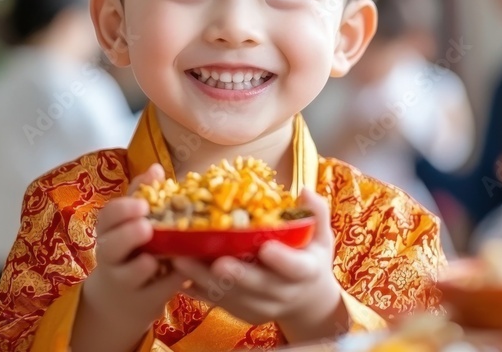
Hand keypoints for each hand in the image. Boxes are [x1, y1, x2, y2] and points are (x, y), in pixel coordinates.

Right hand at [71, 164, 186, 351]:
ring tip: (152, 259)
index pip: (107, 217)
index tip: (143, 204)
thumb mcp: (132, 221)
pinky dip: (169, 283)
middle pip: (110, 246)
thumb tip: (156, 168)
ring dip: (141, 265)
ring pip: (127, 274)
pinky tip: (182, 273)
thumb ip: (143, 194)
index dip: (122, 210)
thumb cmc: (133, 248)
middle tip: (146, 227)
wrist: (121, 300)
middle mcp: (112, 256)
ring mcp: (125, 281)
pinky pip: (156, 292)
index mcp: (109, 231)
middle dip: (127, 235)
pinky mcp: (144, 301)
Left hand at [173, 188, 348, 343]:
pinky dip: (199, 291)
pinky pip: (219, 303)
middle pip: (258, 286)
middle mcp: (284, 293)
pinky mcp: (242, 312)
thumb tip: (303, 189)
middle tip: (217, 261)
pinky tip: (180, 276)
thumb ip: (315, 212)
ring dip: (206, 280)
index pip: (296, 268)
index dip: (281, 260)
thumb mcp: (321, 235)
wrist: (306, 300)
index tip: (266, 248)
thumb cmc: (311, 258)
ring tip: (181, 261)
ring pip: (233, 296)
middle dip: (236, 275)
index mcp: (306, 271)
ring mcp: (262, 306)